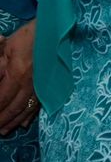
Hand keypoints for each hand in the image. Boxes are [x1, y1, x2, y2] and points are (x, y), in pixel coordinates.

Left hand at [0, 19, 38, 133]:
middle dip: (2, 120)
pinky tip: (24, 124)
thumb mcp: (5, 48)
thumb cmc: (26, 37)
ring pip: (25, 109)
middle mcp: (30, 84)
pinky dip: (29, 116)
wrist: (53, 30)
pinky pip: (38, 105)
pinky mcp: (48, 85)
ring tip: (4, 131)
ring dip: (14, 121)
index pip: (1, 98)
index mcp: (17, 74)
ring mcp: (41, 86)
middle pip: (13, 107)